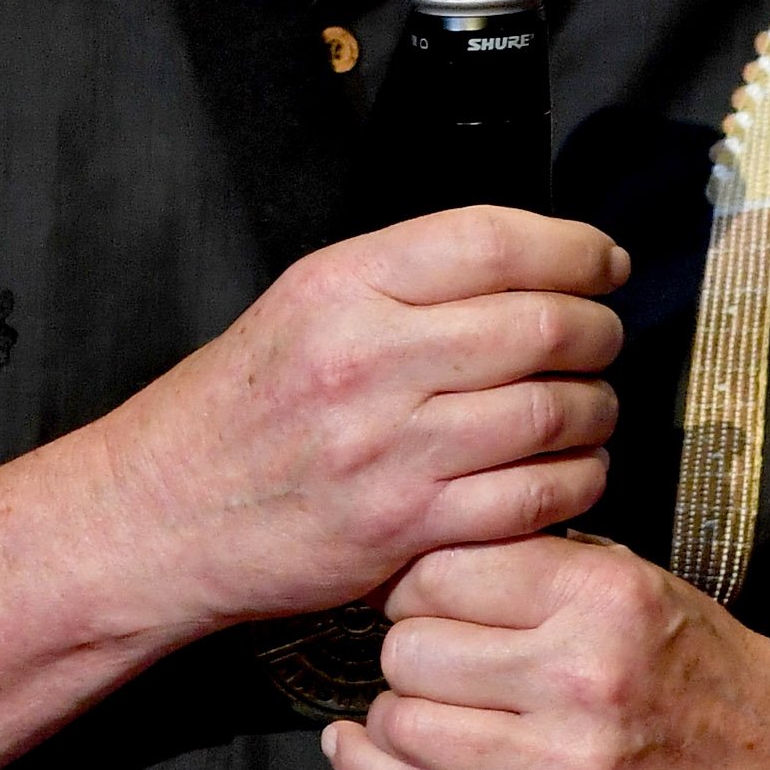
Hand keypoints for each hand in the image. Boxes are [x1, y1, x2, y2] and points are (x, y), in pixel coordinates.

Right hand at [90, 209, 626, 630]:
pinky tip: (572, 468)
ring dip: (597, 407)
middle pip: (540, 325)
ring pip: (552, 412)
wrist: (165, 513)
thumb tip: (532, 262)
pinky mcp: (406, 528)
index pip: (493, 241)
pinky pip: (534, 497)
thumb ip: (407, 279)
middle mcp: (368, 360)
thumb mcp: (303, 305)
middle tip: (603, 338)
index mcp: (343, 286)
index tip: (604, 262)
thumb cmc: (243, 407)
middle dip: (599, 330)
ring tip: (591, 405)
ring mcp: (390, 449)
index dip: (574, 248)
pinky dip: (576, 479)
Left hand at [321, 535, 769, 769]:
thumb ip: (543, 571)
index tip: (430, 594)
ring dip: (397, 711)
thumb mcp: (644, 588)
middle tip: (430, 651)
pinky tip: (355, 747)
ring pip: (406, 724)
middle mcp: (582, 676)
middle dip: (406, 645)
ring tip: (421, 702)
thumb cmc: (711, 675)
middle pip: (413, 647)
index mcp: (604, 596)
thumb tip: (426, 558)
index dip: (421, 581)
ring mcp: (563, 767)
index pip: (445, 570)